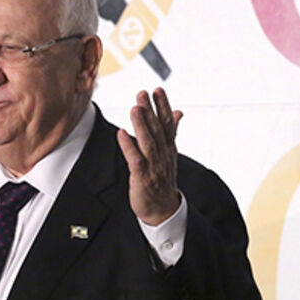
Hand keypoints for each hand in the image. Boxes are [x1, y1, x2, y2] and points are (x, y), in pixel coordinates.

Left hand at [116, 87, 181, 224]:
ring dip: (142, 125)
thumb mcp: (169, 154)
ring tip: (135, 108)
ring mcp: (154, 167)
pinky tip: (122, 133)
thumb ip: (171, 131)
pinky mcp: (142, 178)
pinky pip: (135, 160)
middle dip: (150, 110)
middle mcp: (163, 155)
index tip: (158, 90)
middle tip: (143, 93)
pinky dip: (129, 146)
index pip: (167, 124)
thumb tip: (178, 112)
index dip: (163, 106)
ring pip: (148, 142)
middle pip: (157, 130)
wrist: (163, 210)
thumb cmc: (162, 180)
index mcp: (169, 148)